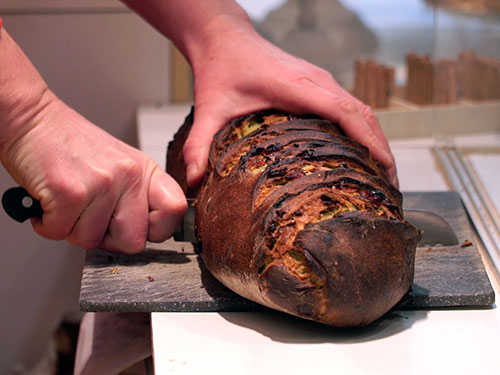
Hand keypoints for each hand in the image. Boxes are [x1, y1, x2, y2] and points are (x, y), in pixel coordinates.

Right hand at [1, 94, 185, 252]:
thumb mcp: (119, 164)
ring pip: (92, 241)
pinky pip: (60, 233)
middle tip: (91, 219)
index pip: (174, 211)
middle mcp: (129, 176)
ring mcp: (102, 184)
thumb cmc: (71, 146)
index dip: (157, 230)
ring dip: (72, 229)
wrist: (32, 121)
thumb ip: (135, 195)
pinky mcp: (70, 193)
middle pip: (134, 241)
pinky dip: (48, 225)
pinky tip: (49, 203)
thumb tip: (143, 233)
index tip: (139, 229)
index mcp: (145, 170)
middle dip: (107, 239)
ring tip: (66, 203)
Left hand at [182, 17, 397, 186]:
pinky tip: (363, 152)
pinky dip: (364, 129)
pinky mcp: (318, 84)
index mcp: (299, 87)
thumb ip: (200, 145)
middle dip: (382, 149)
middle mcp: (317, 82)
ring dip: (377, 139)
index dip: (370, 141)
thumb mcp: (209, 108)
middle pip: (364, 114)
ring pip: (361, 110)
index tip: (384, 169)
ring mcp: (321, 82)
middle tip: (390, 186)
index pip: (347, 112)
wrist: (224, 38)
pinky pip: (350, 106)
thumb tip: (192, 181)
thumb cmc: (220, 69)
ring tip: (384, 174)